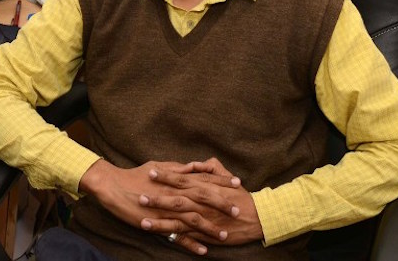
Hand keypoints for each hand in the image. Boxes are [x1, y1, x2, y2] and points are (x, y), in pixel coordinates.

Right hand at [79, 159, 239, 254]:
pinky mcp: (157, 223)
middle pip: (203, 198)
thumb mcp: (159, 166)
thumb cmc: (136, 175)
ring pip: (193, 218)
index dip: (221, 181)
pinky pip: (177, 235)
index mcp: (176, 178)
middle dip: (221, 204)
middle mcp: (174, 193)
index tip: (238, 184)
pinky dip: (191, 243)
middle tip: (237, 211)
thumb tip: (195, 166)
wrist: (114, 187)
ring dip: (210, 227)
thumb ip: (179, 168)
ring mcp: (166, 209)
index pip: (204, 178)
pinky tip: (203, 250)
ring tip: (225, 236)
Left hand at [139, 157, 262, 251]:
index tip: (150, 172)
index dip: (165, 175)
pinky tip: (160, 236)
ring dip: (159, 218)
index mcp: (205, 186)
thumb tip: (201, 162)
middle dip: (157, 196)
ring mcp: (202, 218)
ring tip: (142, 218)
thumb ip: (213, 168)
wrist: (257, 217)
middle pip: (175, 198)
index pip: (181, 178)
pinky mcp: (204, 233)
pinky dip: (173, 235)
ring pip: (177, 218)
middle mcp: (201, 202)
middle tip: (139, 194)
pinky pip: (186, 234)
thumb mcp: (228, 178)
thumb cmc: (242, 196)